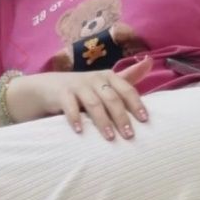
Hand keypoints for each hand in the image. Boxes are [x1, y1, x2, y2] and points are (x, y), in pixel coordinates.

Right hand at [6, 56, 153, 140]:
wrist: (49, 88)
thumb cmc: (83, 89)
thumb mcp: (105, 82)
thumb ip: (127, 77)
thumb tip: (150, 62)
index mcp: (109, 77)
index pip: (126, 90)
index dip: (136, 104)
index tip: (144, 120)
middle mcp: (95, 79)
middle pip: (112, 98)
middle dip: (121, 117)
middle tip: (129, 135)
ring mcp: (78, 86)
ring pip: (94, 104)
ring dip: (102, 121)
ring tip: (110, 138)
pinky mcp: (62, 93)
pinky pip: (70, 106)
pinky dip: (75, 118)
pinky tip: (79, 131)